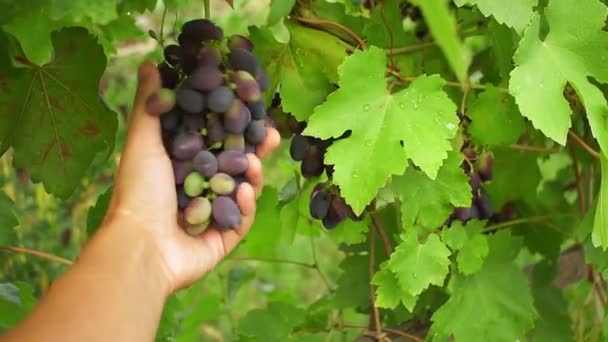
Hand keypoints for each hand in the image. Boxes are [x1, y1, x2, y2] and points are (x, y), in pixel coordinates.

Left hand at [98, 62, 279, 293]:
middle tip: (271, 133)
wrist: (140, 247)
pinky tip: (245, 190)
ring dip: (251, 175)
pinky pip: (240, 219)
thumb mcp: (142, 141)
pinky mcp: (221, 238)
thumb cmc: (138, 192)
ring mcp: (210, 215)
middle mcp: (196, 189)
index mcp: (178, 167)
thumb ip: (150, 104)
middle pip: (232, 164)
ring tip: (255, 162)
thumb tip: (148, 62)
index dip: (230, 124)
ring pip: (241, 190)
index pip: (211, 140)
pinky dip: (244, 205)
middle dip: (252, 149)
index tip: (248, 106)